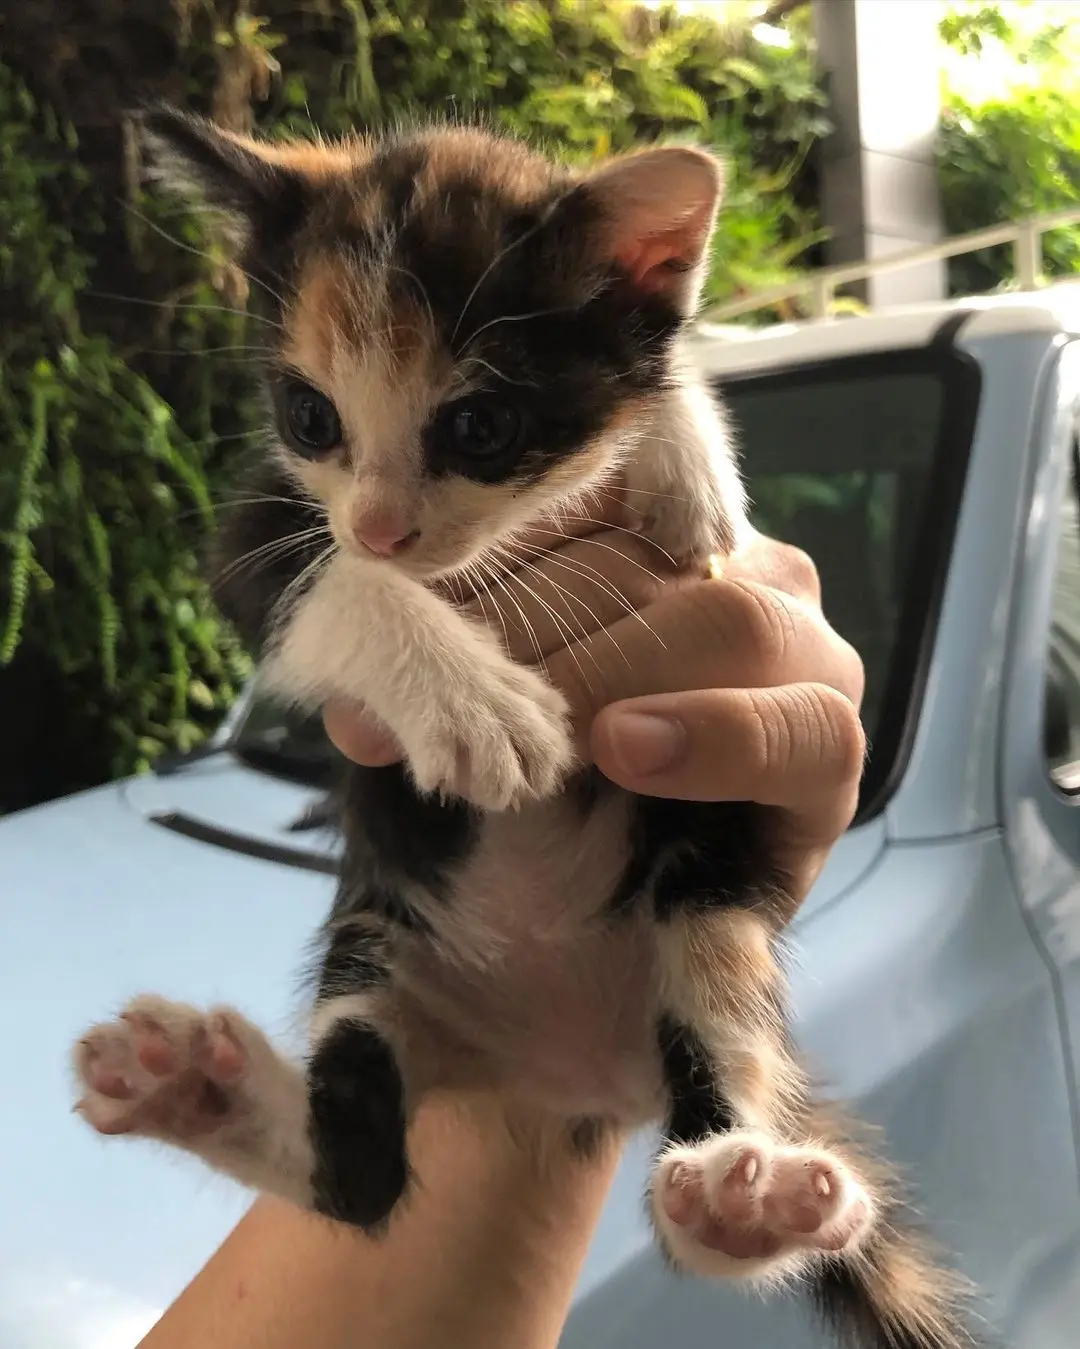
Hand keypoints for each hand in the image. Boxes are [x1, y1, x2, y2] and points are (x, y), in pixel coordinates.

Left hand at [324, 493, 864, 904]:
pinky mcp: (827, 750)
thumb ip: (431, 673)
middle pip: (643, 560)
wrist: (585, 941)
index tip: (395, 587)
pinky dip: (714, 736)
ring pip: (728, 622)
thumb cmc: (525, 804)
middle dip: (528, 629)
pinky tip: (629, 750)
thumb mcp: (463, 722)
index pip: (583, 491)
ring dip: (606, 675)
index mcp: (647, 536)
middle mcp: (732, 571)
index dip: (493, 539)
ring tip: (526, 737)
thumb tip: (366, 685)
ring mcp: (800, 651)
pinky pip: (805, 728)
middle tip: (437, 698)